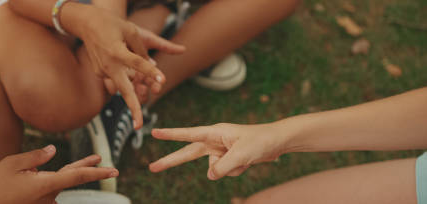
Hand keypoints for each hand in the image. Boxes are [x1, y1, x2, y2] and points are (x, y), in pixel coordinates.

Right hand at [0, 145, 118, 203]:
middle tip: (109, 167)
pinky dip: (42, 182)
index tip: (114, 171)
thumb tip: (54, 150)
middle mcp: (48, 197)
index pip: (77, 176)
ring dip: (52, 175)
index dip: (97, 172)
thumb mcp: (12, 163)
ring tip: (25, 174)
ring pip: (54, 184)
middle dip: (88, 169)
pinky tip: (22, 180)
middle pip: (72, 178)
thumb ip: (36, 156)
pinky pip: (45, 191)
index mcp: (45, 185)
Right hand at [69, 6, 184, 128]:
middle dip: (133, 109)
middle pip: (124, 90)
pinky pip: (117, 78)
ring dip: (136, 86)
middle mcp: (108, 65)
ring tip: (150, 81)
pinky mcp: (100, 73)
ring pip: (124, 84)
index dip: (151, 72)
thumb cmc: (112, 24)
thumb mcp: (131, 30)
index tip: (163, 80)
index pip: (137, 63)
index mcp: (116, 51)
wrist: (86, 23)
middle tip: (139, 126)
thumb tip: (150, 66)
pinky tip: (123, 65)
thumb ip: (141, 50)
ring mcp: (102, 71)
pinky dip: (126, 76)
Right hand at [149, 123, 288, 179]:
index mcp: (214, 132)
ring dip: (229, 168)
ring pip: (215, 169)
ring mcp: (219, 151)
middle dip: (170, 161)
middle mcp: (213, 141)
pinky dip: (236, 170)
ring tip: (245, 156)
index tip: (154, 132)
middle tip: (152, 167)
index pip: (188, 135)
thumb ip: (222, 167)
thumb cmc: (259, 141)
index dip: (170, 135)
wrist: (276, 142)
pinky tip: (247, 160)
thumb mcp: (241, 155)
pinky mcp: (226, 158)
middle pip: (187, 153)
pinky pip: (225, 172)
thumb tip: (210, 175)